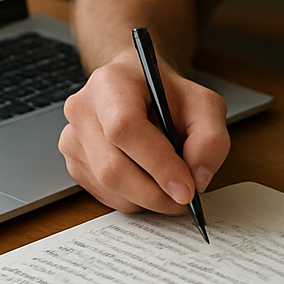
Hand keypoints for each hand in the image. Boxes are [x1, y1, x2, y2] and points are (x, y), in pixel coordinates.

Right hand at [59, 54, 229, 212]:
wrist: (137, 88)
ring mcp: (73, 138)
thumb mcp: (203, 104)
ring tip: (169, 184)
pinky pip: (105, 195)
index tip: (187, 188)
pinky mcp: (74, 162)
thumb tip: (197, 178)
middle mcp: (82, 109)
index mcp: (110, 84)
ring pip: (110, 187)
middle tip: (186, 198)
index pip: (124, 128)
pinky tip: (148, 180)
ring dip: (147, 199)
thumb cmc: (166, 94)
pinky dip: (134, 199)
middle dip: (156, 193)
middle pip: (112, 167)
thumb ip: (210, 138)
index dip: (157, 163)